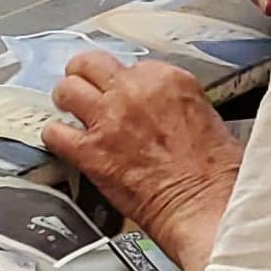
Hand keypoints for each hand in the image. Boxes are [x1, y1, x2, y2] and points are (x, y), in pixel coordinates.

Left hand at [45, 53, 241, 264]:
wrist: (205, 206)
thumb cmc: (216, 173)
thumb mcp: (206, 116)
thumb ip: (175, 102)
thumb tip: (158, 108)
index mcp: (167, 79)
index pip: (132, 65)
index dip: (125, 81)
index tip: (124, 93)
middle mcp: (133, 91)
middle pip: (91, 64)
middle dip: (85, 75)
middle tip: (84, 86)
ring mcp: (108, 120)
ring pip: (66, 90)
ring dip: (66, 99)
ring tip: (69, 109)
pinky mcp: (90, 152)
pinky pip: (54, 133)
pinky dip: (55, 136)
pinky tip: (63, 142)